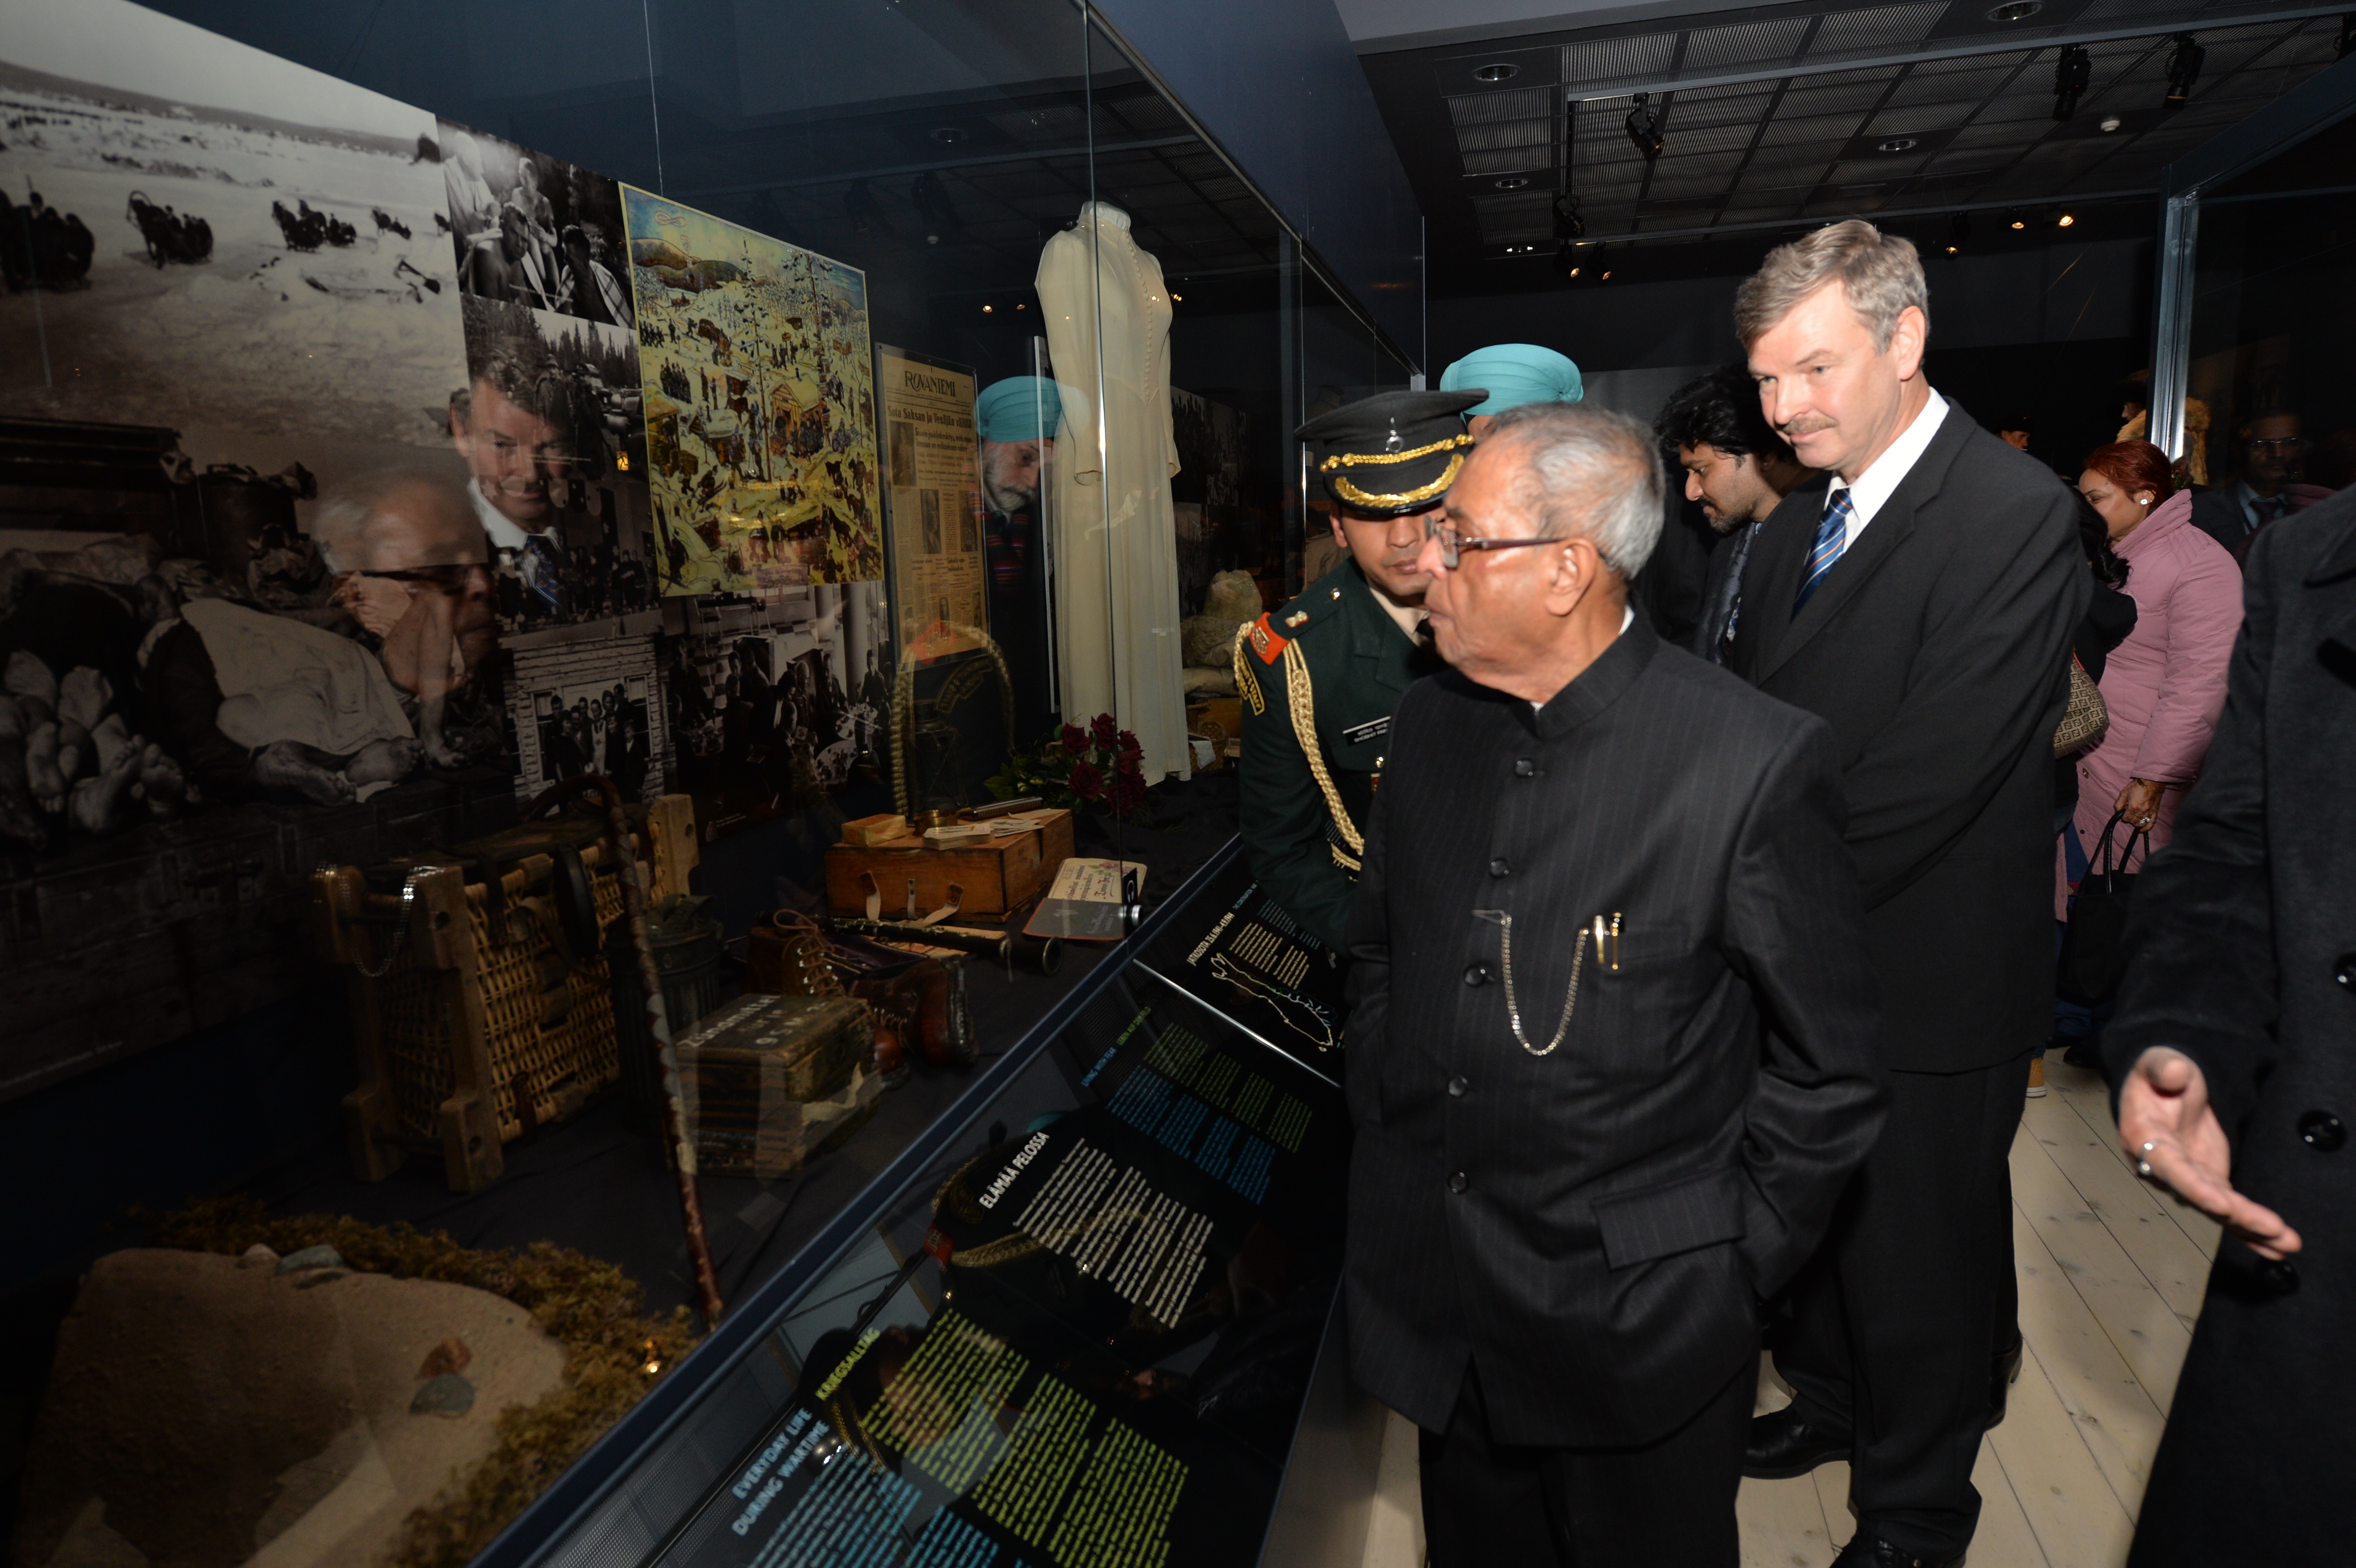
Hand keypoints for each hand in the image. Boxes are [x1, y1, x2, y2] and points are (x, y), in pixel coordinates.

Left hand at [2113, 776, 2163, 831]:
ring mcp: (2149, 812)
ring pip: (2140, 823)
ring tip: (2134, 817)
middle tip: (2129, 813)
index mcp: (2133, 807)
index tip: (2124, 811)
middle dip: (2129, 818)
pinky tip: (2141, 830)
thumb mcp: (2123, 793)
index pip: (2126, 818)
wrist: (2151, 782)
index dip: (2123, 816)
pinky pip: (2151, 823)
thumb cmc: (2137, 786)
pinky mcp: (2155, 812)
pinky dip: (2146, 828)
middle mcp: (2142, 811)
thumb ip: (2118, 804)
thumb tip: (2118, 811)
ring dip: (2136, 822)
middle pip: (2133, 821)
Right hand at [2119, 1047, 2300, 1258]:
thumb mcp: (2159, 1061)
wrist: (2164, 1086)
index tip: (2221, 1205)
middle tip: (2271, 1228)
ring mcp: (2189, 1178)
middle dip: (2237, 1215)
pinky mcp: (2209, 1182)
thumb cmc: (2158, 1074)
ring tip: (2287, 1243)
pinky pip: (2231, 1210)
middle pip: (2201, 1196)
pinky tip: (2278, 1245)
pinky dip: (2253, 1229)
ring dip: (2252, 1228)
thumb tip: (2175, 1073)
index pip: (2171, 1168)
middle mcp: (2164, 1168)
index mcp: (2145, 1139)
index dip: (2195, 1188)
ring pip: (2219, 1209)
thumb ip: (2163, 1066)